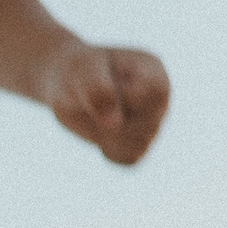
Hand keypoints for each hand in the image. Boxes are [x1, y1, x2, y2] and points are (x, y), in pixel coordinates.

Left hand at [43, 39, 168, 165]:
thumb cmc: (76, 71)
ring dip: (108, 136)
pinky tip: (100, 133)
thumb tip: (114, 125)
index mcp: (153, 68)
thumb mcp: (79, 71)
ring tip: (95, 116)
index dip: (128, 98)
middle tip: (90, 101)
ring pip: (139, 145)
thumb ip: (96, 89)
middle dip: (112, 119)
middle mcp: (159, 97)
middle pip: (148, 124)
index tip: (107, 88)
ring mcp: (153, 122)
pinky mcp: (141, 143)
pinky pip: (129, 159)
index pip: (157, 91)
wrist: (67, 84)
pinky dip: (109, 150)